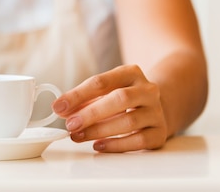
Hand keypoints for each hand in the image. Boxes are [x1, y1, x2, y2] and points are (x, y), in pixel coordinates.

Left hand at [52, 64, 167, 152]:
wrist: (155, 108)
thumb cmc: (123, 99)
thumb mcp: (106, 91)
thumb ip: (84, 99)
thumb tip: (62, 109)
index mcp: (131, 73)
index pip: (101, 82)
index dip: (77, 95)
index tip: (59, 107)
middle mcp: (147, 90)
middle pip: (119, 99)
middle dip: (91, 113)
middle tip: (70, 124)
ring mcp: (156, 111)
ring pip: (129, 121)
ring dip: (99, 130)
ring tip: (78, 136)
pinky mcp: (160, 133)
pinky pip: (139, 141)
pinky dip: (116, 145)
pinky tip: (98, 145)